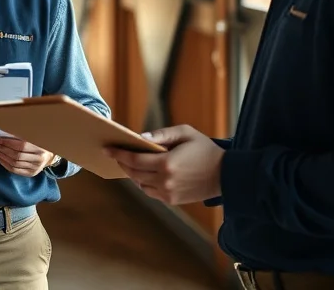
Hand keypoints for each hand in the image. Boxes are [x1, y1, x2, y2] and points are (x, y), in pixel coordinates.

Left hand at [0, 137, 54, 176]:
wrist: (50, 156)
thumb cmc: (40, 143)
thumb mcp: (34, 137)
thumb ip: (21, 136)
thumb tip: (3, 135)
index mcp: (40, 148)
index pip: (21, 146)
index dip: (7, 143)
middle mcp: (38, 159)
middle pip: (16, 156)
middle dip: (2, 150)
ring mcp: (34, 168)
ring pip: (14, 164)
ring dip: (1, 157)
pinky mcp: (30, 173)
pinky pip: (14, 170)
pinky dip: (4, 164)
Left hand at [104, 124, 223, 204]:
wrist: (227, 175)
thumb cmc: (205, 149)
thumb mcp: (185, 133)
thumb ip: (162, 135)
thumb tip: (140, 138)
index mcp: (167, 163)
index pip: (134, 160)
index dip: (118, 154)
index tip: (106, 148)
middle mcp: (165, 181)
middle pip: (134, 173)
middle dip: (122, 163)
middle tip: (114, 154)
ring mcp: (168, 193)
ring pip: (140, 184)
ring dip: (132, 174)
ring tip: (128, 163)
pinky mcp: (172, 200)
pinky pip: (150, 192)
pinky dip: (143, 183)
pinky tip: (143, 174)